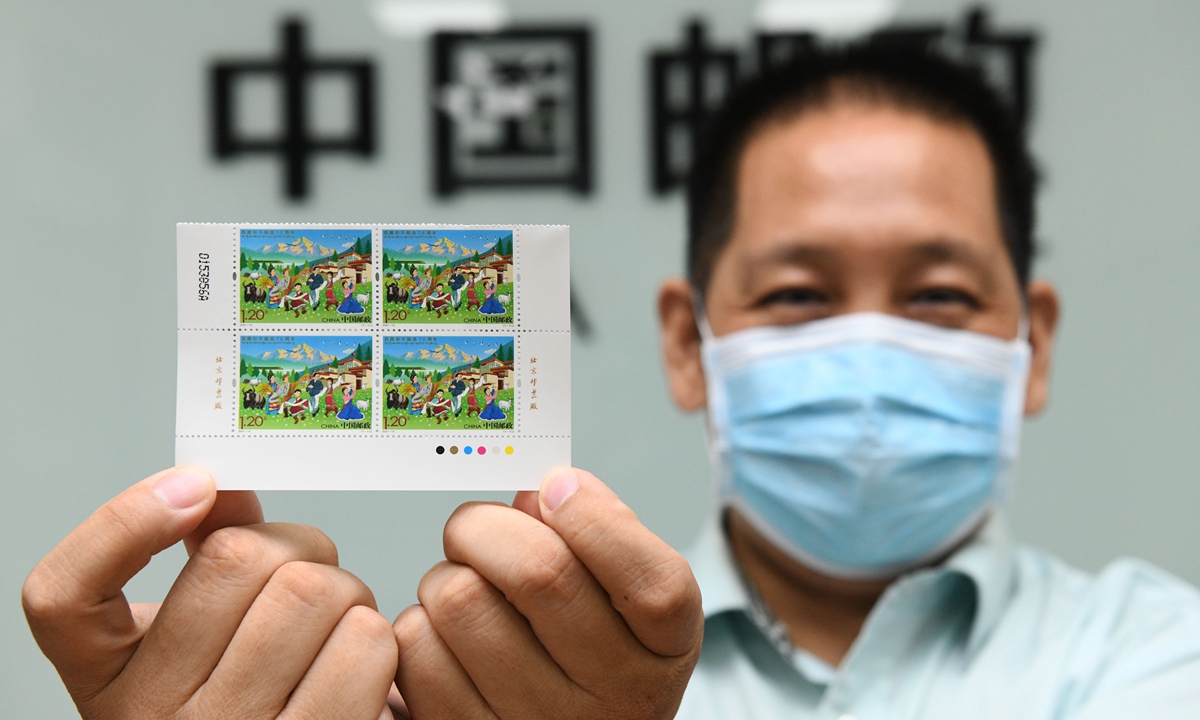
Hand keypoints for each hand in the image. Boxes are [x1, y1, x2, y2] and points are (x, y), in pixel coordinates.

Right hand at [23, 466, 397, 719]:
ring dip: (345, 589)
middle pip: (238, 558)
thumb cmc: (242, 700)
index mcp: (110, 680)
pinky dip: (372, 633)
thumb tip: (224, 491)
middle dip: (294, 545)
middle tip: (303, 575)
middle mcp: (155, 716)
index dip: (125, 521)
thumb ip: (200, 558)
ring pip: (314, 590)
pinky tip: (351, 657)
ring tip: (331, 623)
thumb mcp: (191, 641)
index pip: (65, 596)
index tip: (192, 487)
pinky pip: (365, 642)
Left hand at [393, 468, 702, 719]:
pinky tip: (445, 636)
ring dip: (447, 576)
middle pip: (540, 574)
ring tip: (464, 589)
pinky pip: (418, 651)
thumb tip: (534, 495)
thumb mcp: (623, 598)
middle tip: (476, 527)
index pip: (652, 585)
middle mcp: (615, 700)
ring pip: (462, 602)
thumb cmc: (586, 651)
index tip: (556, 487)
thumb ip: (596, 537)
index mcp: (663, 651)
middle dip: (488, 525)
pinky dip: (419, 625)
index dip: (596, 519)